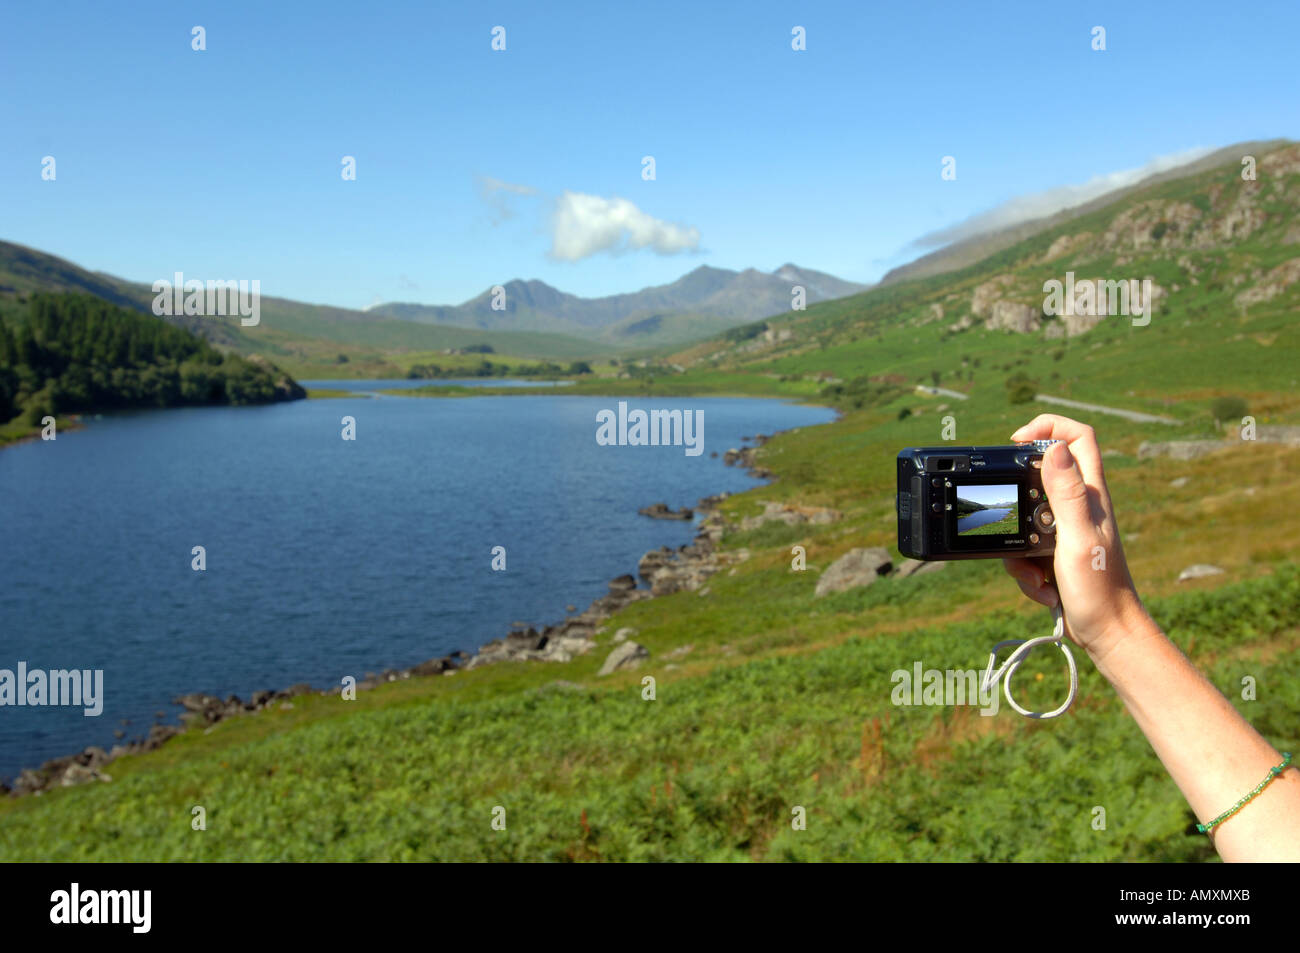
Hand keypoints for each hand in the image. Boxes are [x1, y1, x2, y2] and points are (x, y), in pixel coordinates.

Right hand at [1001, 414, 1148, 659]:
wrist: (1108, 634)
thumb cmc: (1101, 589)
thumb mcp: (1078, 537)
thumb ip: (1067, 493)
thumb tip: (1054, 447)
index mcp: (1091, 495)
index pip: (1078, 437)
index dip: (1048, 427)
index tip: (1017, 441)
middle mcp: (1080, 507)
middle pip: (1042, 474)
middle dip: (1017, 493)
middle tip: (1006, 511)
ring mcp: (1067, 531)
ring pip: (1025, 517)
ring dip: (1017, 545)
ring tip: (1033, 571)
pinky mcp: (1055, 555)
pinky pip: (1024, 550)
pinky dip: (1024, 570)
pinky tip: (1041, 588)